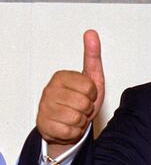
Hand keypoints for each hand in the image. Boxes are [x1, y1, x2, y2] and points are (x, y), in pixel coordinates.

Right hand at [36, 30, 104, 155]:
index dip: (93, 94)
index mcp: (61, 77)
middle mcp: (49, 90)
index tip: (87, 94)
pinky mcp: (44, 125)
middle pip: (84, 103)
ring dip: (81, 121)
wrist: (68, 124)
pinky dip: (74, 131)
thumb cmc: (81, 100)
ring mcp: (44, 108)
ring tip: (75, 116)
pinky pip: (70, 131)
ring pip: (77, 118)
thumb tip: (91, 33)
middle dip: (87, 109)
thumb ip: (92, 56)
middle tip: (81, 107)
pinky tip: (68, 126)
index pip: (90, 87)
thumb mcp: (91, 78)